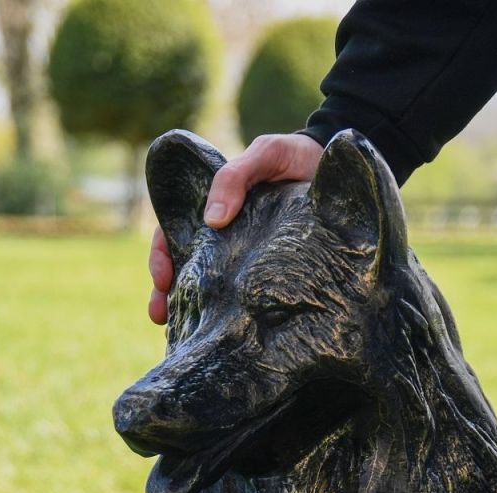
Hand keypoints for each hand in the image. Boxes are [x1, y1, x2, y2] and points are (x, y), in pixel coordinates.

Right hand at [148, 133, 324, 324]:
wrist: (337, 169)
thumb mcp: (265, 155)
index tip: (161, 279)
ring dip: (188, 310)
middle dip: (166, 294)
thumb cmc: (294, 157)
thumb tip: (211, 220)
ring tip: (179, 333)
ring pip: (207, 288)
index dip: (161, 257)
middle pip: (183, 268)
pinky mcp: (266, 273)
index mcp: (212, 210)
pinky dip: (227, 315)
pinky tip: (223, 333)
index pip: (172, 234)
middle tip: (160, 317)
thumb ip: (236, 177)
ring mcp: (242, 257)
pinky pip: (242, 297)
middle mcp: (222, 237)